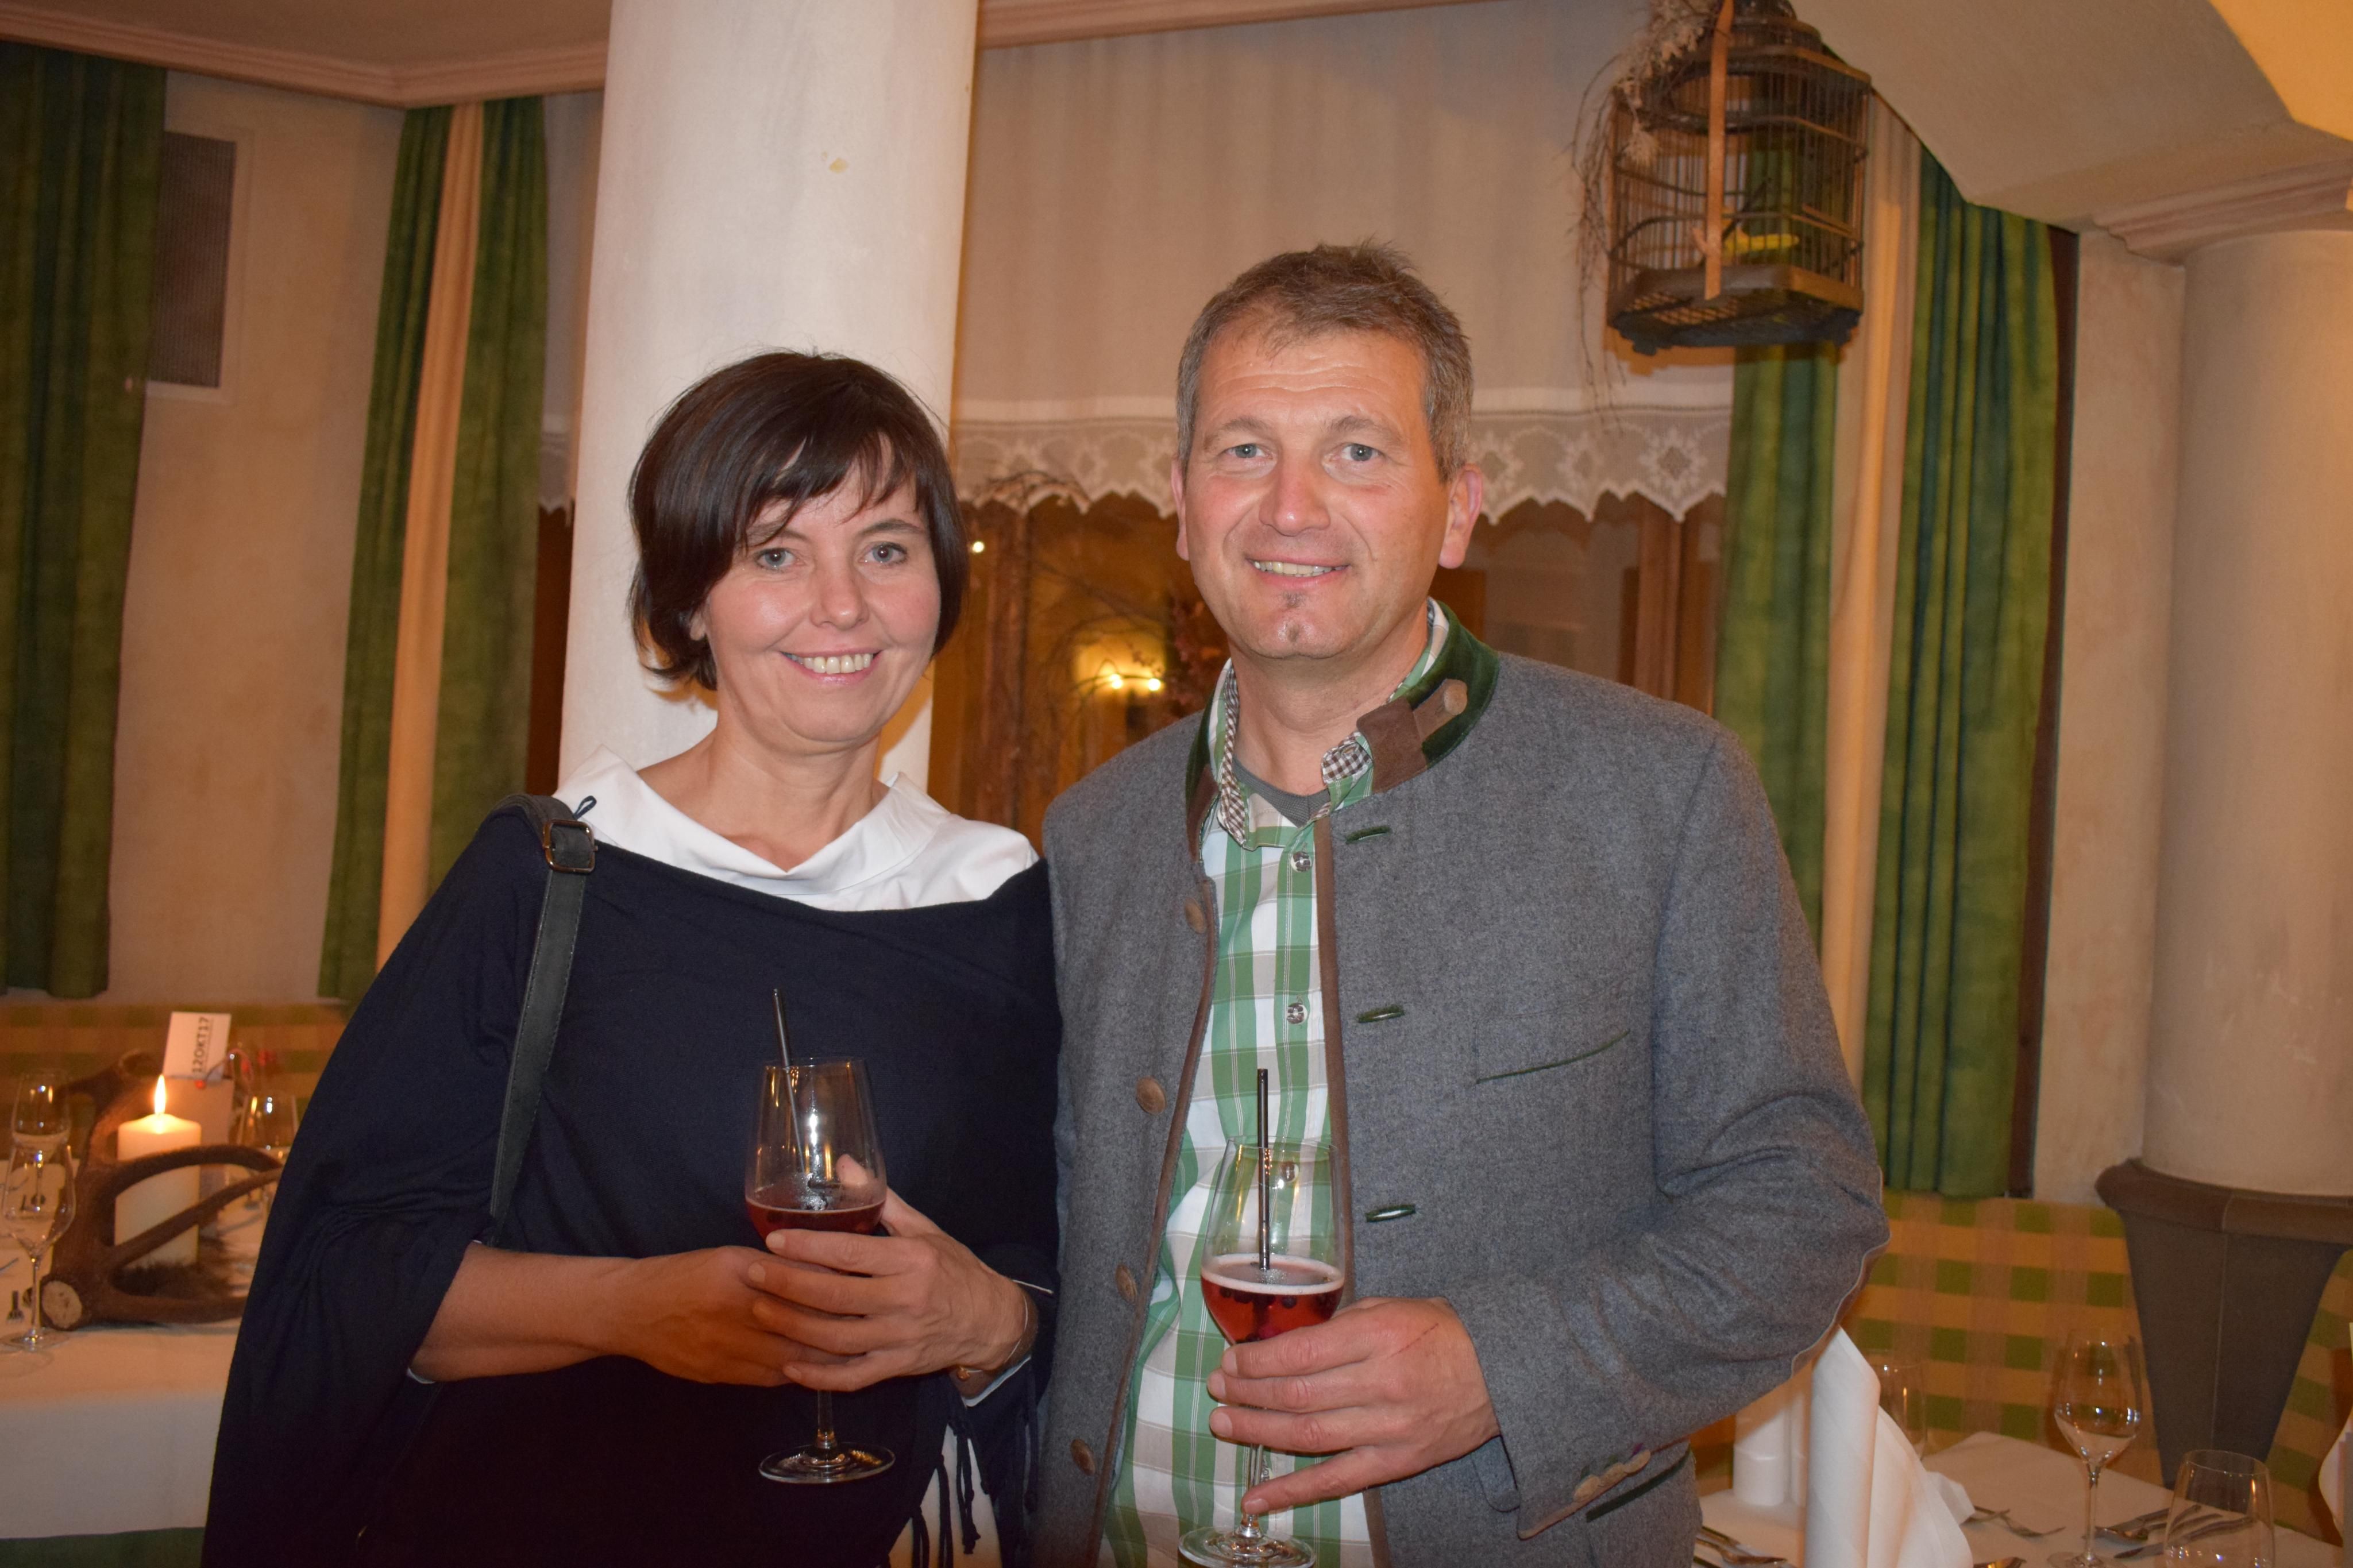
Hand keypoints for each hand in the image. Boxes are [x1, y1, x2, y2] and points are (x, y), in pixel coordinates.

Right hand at [603, 1246, 845, 1385]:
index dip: (832, 1293)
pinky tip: (813, 1370)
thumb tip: (821, 1272)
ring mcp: (724, 1347)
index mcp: (738, 1272)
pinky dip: (793, 1374)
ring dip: (822, 1359)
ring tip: (854, 1354)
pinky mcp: (717, 1374)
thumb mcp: (728, 1259)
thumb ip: (772, 1269)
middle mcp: (733, 1310)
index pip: (797, 1285)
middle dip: (837, 1330)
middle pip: (798, 1325)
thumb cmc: (684, 1275)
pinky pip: (766, 1378)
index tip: (863, 1294)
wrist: (631, 1311)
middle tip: (870, 1329)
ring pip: (787, 1357)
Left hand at [757, 1189, 1029, 1391]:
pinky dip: (820, 1376)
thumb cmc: (953, 1268)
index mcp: (912, 1260)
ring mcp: (900, 1337)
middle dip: (789, 1284)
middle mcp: (905, 1299)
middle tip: (753, 1273)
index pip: (852, 1253)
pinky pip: (853, 1377)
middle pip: (837, 1295)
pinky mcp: (897, 1366)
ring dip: (794, 1327)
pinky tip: (790, 1366)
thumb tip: (845, 1163)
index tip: (774, 1240)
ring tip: (760, 1311)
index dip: (810, 1247)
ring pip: (838, 1338)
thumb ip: (882, 1200)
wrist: (990, 1320)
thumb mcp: (925, 1229)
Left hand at [1205, 1296, 1499, 1513]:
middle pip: (1298, 1395)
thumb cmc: (1440, 1332)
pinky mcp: (1397, 1462)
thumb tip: (1282, 1345)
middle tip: (1218, 1386)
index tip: (1232, 1358)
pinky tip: (1256, 1499)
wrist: (1502, 1370)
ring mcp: (1390, 1428)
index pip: (1301, 1352)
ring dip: (1258, 1431)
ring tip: (1223, 1423)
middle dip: (1248, 1392)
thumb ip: (1338, 1325)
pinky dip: (1292, 1492)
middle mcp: (1382, 1382)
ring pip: (1309, 1436)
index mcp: (1378, 1336)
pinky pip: (1337, 1480)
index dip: (1257, 1360)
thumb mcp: (1388, 1308)